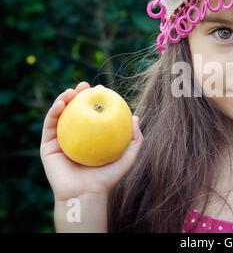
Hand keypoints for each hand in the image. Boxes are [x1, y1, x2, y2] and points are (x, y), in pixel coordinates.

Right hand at [40, 82, 143, 201]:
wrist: (86, 194)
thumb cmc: (107, 178)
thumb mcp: (127, 157)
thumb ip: (134, 139)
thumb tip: (137, 117)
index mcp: (91, 137)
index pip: (93, 114)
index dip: (97, 99)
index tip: (103, 89)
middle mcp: (75, 137)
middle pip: (76, 110)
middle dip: (79, 94)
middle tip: (86, 86)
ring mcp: (61, 140)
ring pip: (60, 114)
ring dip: (64, 98)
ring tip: (72, 91)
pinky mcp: (47, 146)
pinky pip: (49, 125)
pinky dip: (53, 111)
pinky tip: (61, 103)